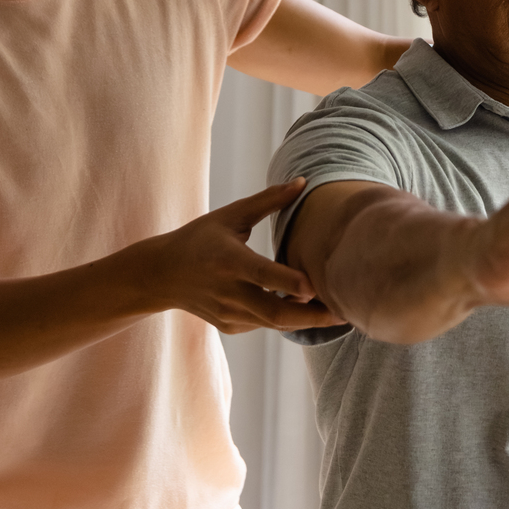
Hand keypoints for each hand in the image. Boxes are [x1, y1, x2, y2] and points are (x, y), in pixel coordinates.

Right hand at [139, 178, 343, 334]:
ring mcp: (229, 314)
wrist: (162, 275)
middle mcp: (229, 292)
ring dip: (306, 319)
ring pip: (275, 323)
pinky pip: (265, 325)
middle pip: (275, 313)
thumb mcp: (231, 215)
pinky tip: (307, 309)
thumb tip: (303, 181)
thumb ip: (269, 201)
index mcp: (229, 260)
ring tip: (338, 312)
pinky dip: (287, 318)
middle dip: (312, 316)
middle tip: (346, 310)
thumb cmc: (200, 238)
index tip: (315, 287)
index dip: (288, 283)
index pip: (262, 275)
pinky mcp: (231, 327)